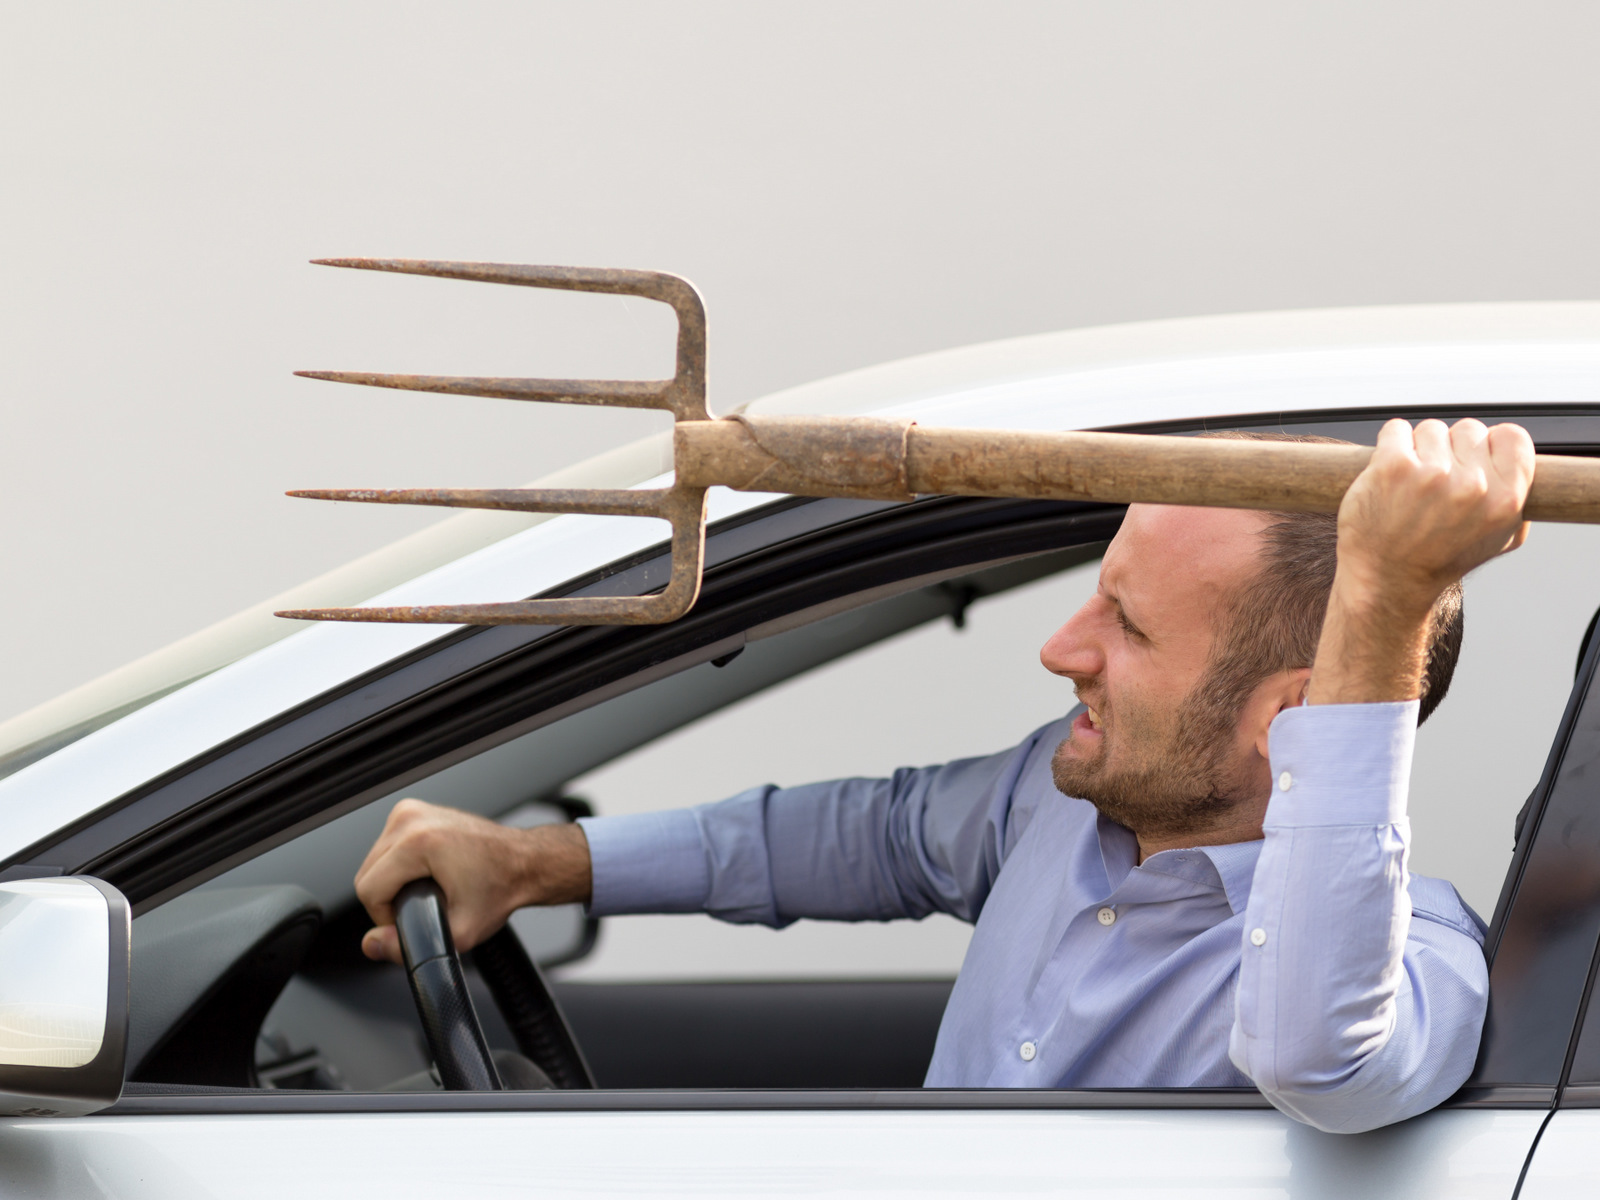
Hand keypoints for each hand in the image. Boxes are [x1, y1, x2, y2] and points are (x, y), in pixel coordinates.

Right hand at [354, 798, 592, 964]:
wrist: (525, 862)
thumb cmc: (501, 888)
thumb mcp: (460, 932)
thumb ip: (410, 946)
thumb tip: (374, 944)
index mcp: (418, 841)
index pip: (368, 889)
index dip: (385, 917)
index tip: (412, 919)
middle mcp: (411, 818)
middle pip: (367, 873)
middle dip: (388, 899)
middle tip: (422, 907)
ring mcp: (412, 810)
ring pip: (374, 860)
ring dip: (391, 882)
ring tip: (425, 890)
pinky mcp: (414, 810)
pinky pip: (386, 846)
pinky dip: (398, 864)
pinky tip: (424, 873)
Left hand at [1308, 418, 1533, 707]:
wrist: (1387, 578)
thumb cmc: (1440, 558)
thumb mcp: (1497, 539)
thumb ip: (1517, 501)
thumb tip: (1522, 465)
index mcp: (1506, 499)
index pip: (1512, 436)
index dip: (1491, 445)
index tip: (1473, 462)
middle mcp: (1473, 485)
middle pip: (1469, 430)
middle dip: (1452, 450)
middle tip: (1435, 485)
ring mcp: (1432, 474)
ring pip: (1431, 429)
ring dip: (1419, 450)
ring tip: (1411, 486)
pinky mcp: (1392, 467)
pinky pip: (1396, 429)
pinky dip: (1391, 445)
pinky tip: (1389, 474)